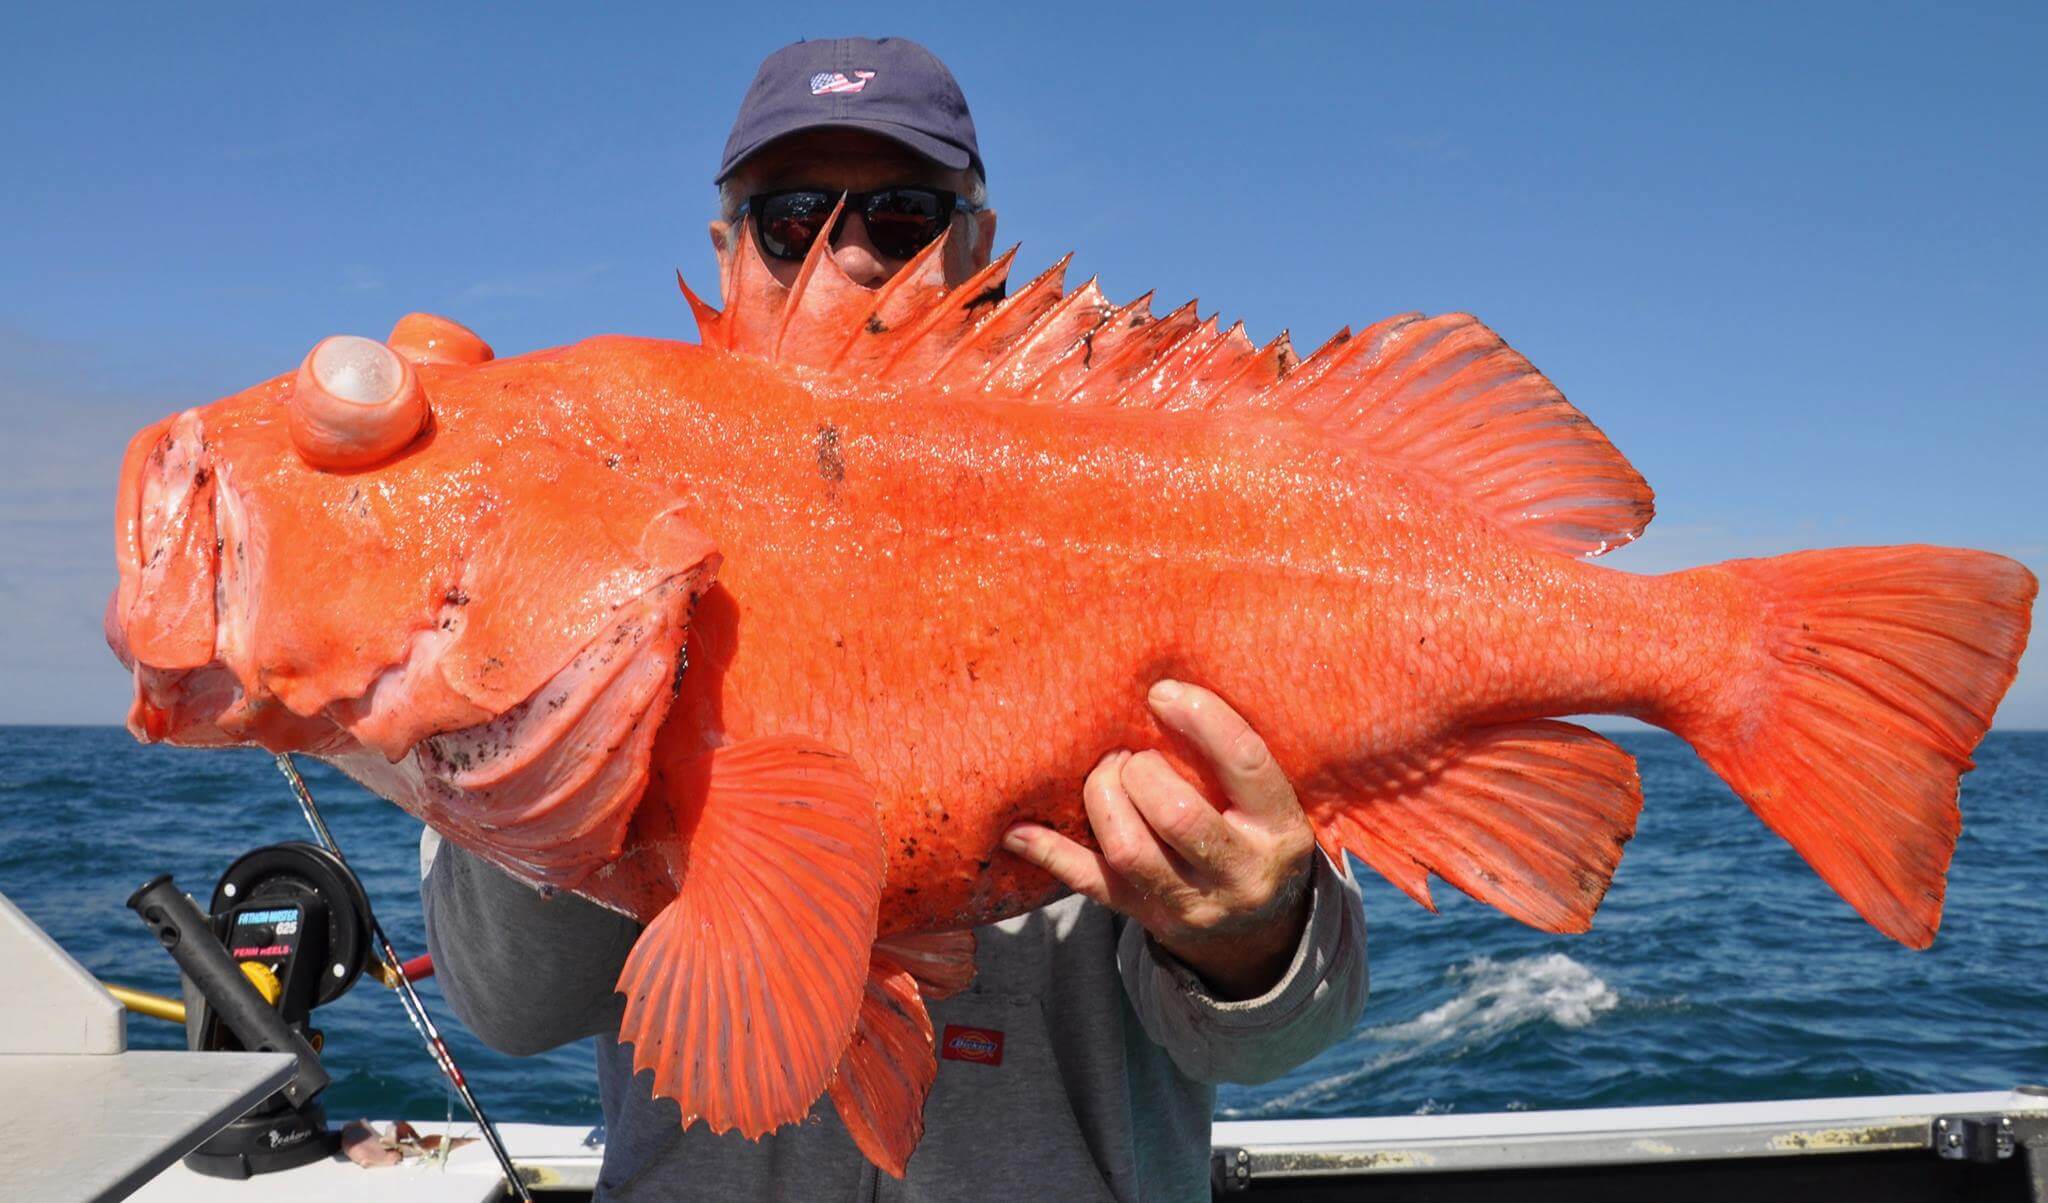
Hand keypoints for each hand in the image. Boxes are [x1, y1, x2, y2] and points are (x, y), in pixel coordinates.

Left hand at [1003, 680, 1316, 999]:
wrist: (1258, 938)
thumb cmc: (1256, 839)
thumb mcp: (1270, 805)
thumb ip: (1233, 761)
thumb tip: (1163, 692)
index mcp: (1280, 830)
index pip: (1245, 762)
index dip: (1202, 719)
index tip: (1162, 691)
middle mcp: (1240, 873)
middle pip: (1176, 814)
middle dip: (1141, 770)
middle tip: (1131, 754)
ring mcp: (1191, 904)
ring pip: (1129, 850)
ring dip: (1103, 798)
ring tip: (1105, 774)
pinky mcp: (1146, 917)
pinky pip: (1090, 885)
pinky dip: (1051, 854)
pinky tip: (1018, 831)